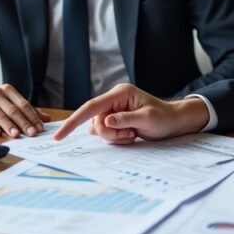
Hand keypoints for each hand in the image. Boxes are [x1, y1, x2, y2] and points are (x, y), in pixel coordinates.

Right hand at [0, 81, 49, 137]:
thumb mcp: (10, 100)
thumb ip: (27, 110)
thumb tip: (46, 119)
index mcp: (8, 90)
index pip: (23, 104)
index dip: (32, 117)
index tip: (40, 128)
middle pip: (13, 110)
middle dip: (23, 123)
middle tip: (32, 133)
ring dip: (9, 126)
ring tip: (16, 135)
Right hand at [53, 84, 208, 143]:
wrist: (174, 122)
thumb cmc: (164, 117)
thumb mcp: (147, 118)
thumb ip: (125, 119)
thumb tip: (104, 121)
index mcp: (119, 94)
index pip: (91, 107)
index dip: (73, 121)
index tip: (59, 136)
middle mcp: (113, 101)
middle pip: (94, 122)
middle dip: (109, 134)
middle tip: (130, 135)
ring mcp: (113, 111)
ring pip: (98, 130)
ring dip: (113, 138)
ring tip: (132, 135)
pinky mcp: (115, 121)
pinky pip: (105, 134)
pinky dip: (116, 139)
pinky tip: (130, 136)